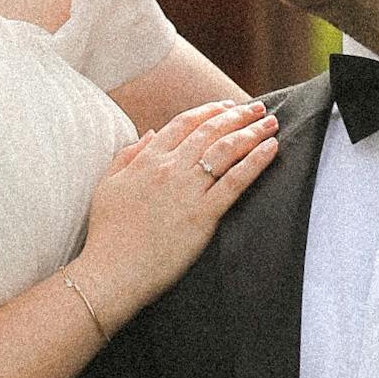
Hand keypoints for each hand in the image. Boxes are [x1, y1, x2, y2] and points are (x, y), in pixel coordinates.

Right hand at [77, 99, 278, 326]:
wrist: (111, 271)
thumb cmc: (107, 234)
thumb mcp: (108, 185)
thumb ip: (128, 155)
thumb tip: (151, 132)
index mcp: (146, 159)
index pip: (184, 123)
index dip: (210, 110)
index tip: (228, 106)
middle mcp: (169, 168)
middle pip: (210, 131)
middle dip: (238, 115)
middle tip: (259, 108)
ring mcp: (186, 190)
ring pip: (226, 149)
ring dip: (252, 132)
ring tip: (270, 123)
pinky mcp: (202, 215)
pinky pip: (234, 181)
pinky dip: (256, 162)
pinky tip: (271, 149)